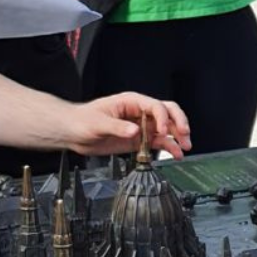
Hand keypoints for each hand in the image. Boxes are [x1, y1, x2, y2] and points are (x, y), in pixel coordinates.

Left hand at [63, 94, 191, 158]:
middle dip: (179, 123)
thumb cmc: (81, 120)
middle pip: (168, 113)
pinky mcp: (138, 140)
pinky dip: (168, 148)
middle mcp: (140, 113)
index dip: (163, 118)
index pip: (155, 106)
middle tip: (185, 134)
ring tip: (184, 147)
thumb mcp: (97, 123)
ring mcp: (141, 126)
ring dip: (177, 137)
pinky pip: (158, 142)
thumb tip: (135, 131)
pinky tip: (175, 154)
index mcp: (131, 102)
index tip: (163, 131)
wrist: (72, 133)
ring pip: (166, 129)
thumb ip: (117, 127)